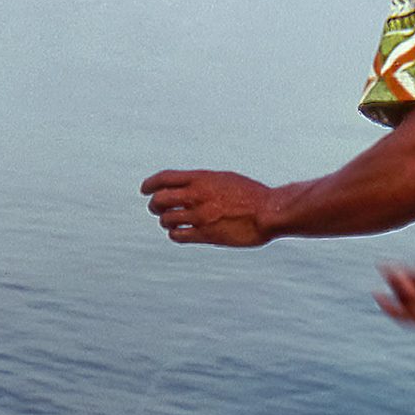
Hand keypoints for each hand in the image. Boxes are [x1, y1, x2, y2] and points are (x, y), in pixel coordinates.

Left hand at [141, 169, 276, 247]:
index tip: (144, 189)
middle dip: (154, 205)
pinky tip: (180, 233)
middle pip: (159, 200)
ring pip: (166, 219)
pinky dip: (175, 234)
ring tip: (172, 222)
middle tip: (156, 208)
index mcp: (201, 178)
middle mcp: (197, 196)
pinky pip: (178, 236)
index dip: (150, 184)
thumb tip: (186, 187)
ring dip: (165, 221)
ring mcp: (200, 216)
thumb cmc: (252, 195)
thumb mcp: (225, 179)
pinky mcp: (205, 235)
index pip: (164, 178)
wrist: (269, 212)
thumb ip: (203, 182)